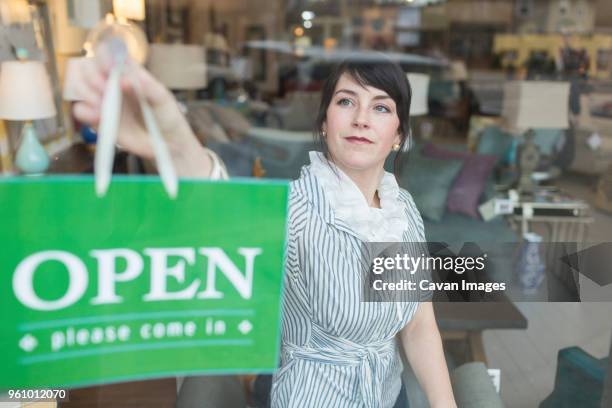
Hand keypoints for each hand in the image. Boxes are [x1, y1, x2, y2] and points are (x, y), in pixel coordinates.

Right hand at [71, 44, 209, 175]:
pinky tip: (100, 118)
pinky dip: (85, 112)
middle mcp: (111, 83)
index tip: (111, 69)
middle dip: (93, 77)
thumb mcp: (163, 98)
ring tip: (104, 106)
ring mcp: (103, 100)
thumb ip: (147, 87)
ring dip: (86, 93)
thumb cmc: (167, 116)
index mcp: (127, 72)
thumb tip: (124, 80)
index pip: (107, 52)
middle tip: (107, 90)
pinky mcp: (98, 119)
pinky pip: (80, 111)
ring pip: (78, 86)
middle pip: (87, 66)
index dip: (104, 57)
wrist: (167, 144)